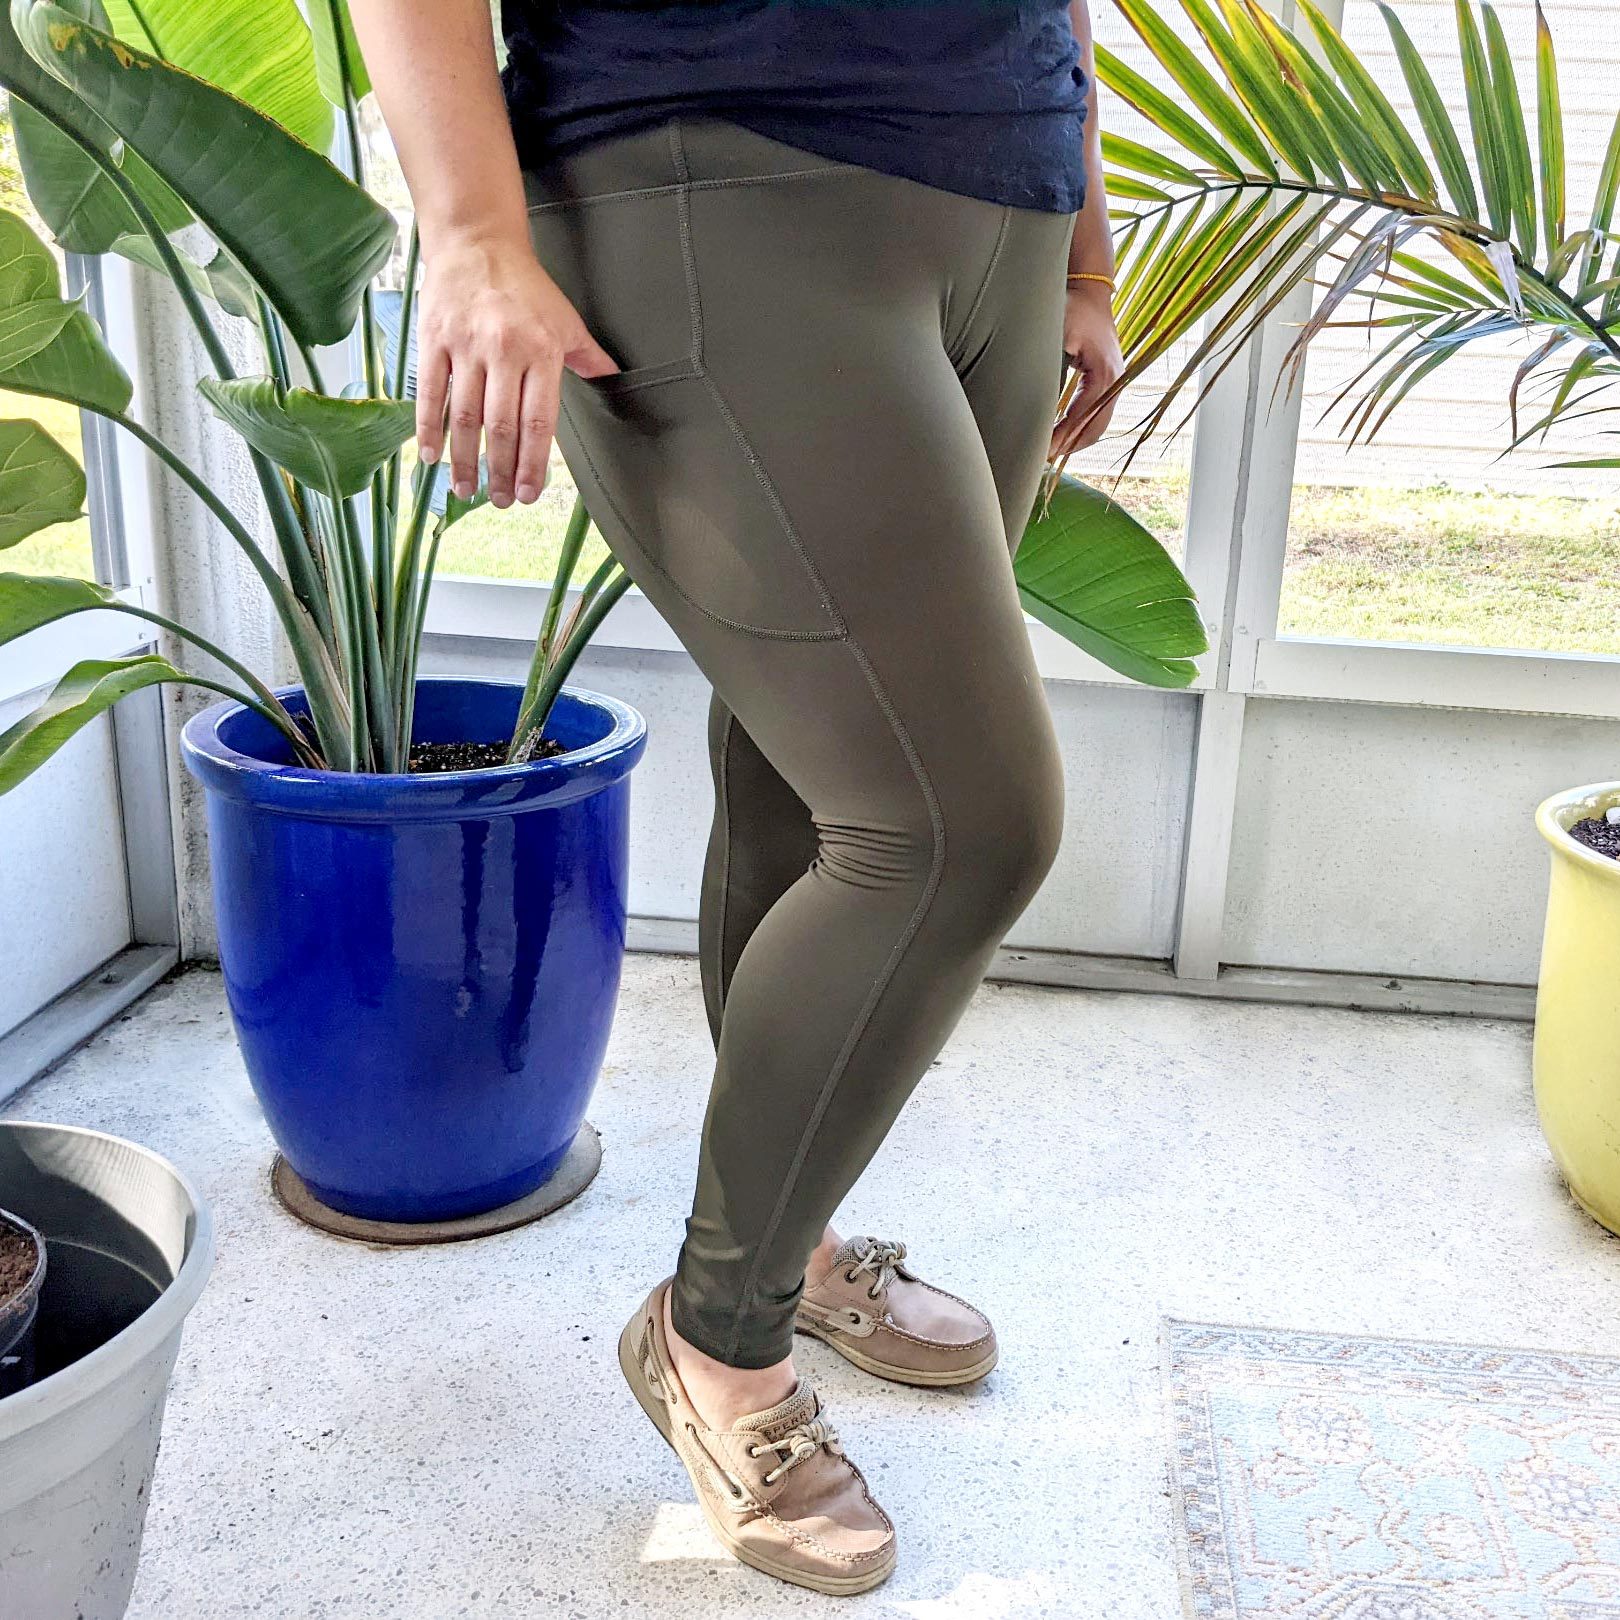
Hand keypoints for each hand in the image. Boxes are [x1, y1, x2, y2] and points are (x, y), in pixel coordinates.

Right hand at [415, 232, 618, 507]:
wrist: (477, 241)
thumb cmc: (525, 285)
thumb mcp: (565, 319)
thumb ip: (587, 356)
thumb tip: (613, 379)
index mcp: (540, 351)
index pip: (539, 421)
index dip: (533, 463)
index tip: (530, 492)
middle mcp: (503, 351)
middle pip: (501, 426)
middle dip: (501, 471)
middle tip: (501, 501)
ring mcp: (465, 347)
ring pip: (464, 416)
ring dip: (465, 459)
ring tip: (466, 490)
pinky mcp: (433, 340)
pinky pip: (430, 393)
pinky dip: (428, 428)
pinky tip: (430, 457)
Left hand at [1051, 282, 1123, 457]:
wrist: (1090, 290)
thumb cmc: (1072, 307)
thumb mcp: (1056, 334)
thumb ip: (1048, 368)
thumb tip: (1034, 403)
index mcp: (1105, 374)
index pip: (1083, 417)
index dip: (1063, 437)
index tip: (1043, 450)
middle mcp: (1116, 381)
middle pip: (1096, 428)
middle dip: (1071, 446)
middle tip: (1044, 458)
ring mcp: (1116, 381)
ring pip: (1100, 424)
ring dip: (1077, 440)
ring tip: (1052, 451)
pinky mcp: (1110, 379)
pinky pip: (1099, 412)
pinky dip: (1082, 427)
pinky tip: (1063, 435)